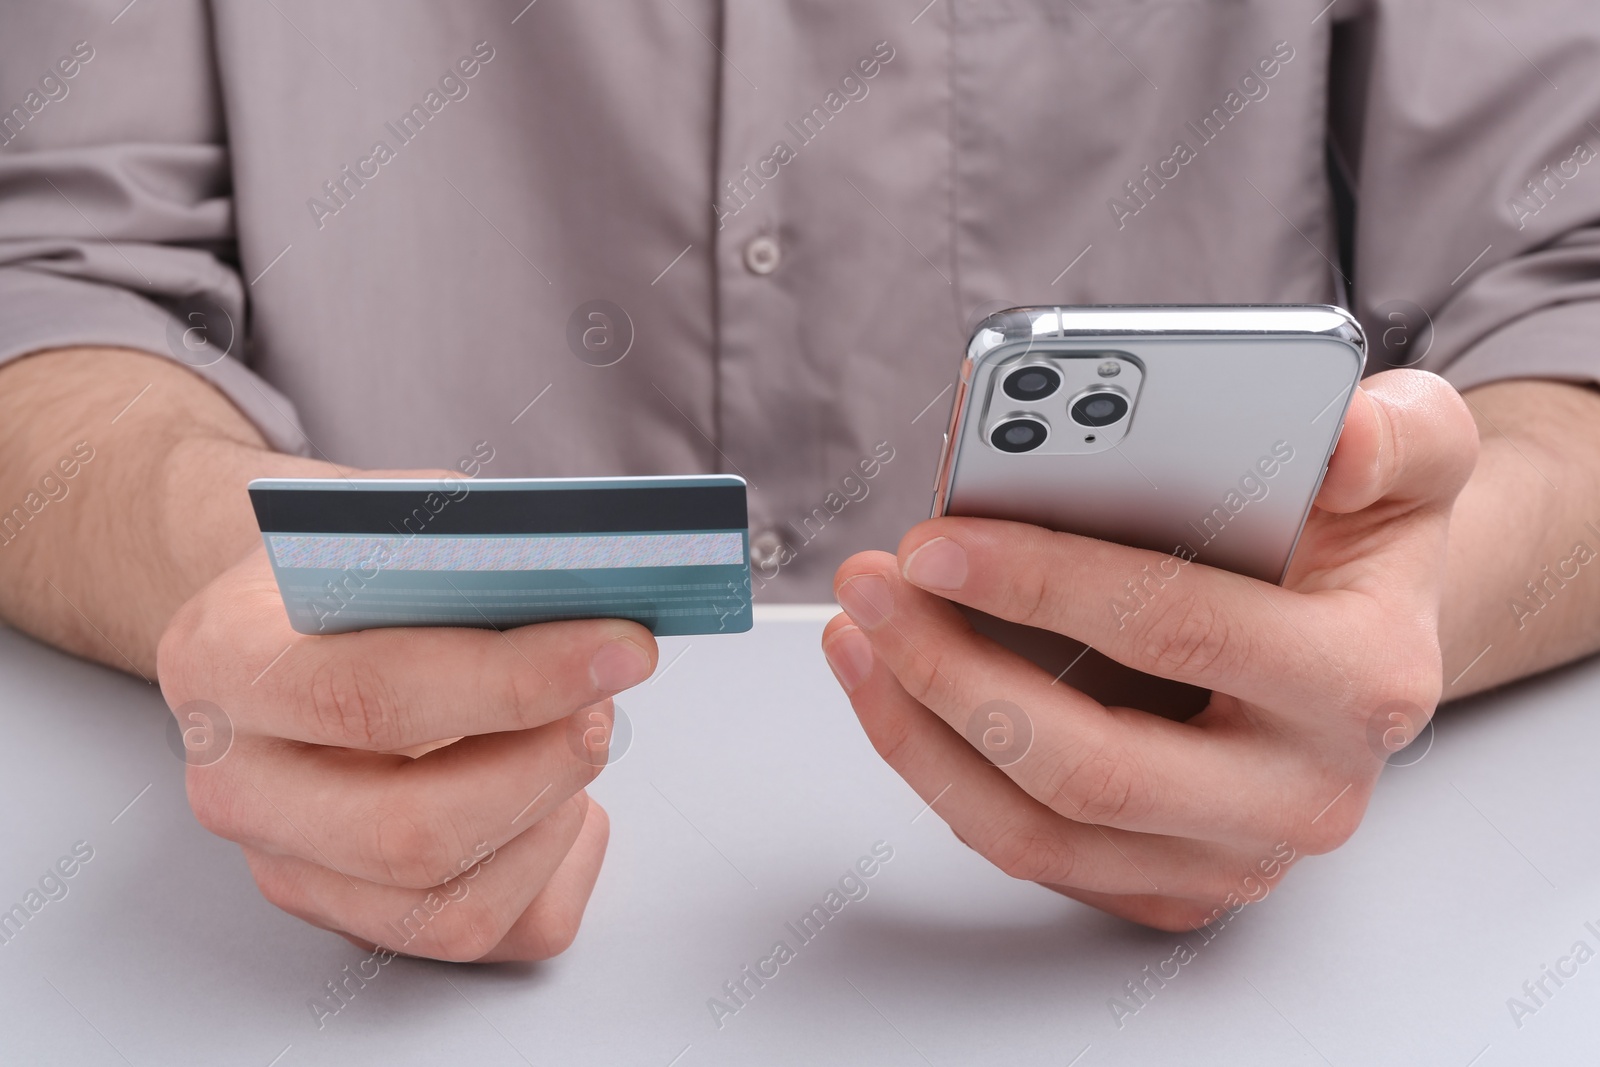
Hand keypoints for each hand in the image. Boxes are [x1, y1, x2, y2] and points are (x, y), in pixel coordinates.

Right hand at [158, 541, 656, 960]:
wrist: (288, 624)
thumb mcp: (394, 518)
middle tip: (608, 704)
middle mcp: (237, 789)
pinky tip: (561, 796)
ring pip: (452, 909)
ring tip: (584, 735)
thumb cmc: (355, 567)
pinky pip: (490, 934)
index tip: (621, 648)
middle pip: (408, 834)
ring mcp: (290, 869)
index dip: (516, 681)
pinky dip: (556, 869)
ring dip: (553, 822)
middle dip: (543, 768)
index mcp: (224, 663)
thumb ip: (475, 551)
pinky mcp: (353, 919)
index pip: (373, 697)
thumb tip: (596, 590)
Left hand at [823, 370, 1477, 929]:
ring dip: (921, 731)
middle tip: (872, 588)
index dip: (1044, 582)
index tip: (936, 540)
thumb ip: (1396, 433)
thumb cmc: (1356, 542)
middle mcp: (1304, 792)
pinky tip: (891, 688)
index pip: (1178, 632)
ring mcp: (1233, 857)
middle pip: (1091, 764)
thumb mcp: (1414, 458)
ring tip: (857, 633)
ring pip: (1040, 828)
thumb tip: (1337, 440)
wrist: (1365, 639)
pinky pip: (1029, 851)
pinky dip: (939, 771)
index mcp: (1363, 678)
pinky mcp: (1171, 886)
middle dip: (953, 672)